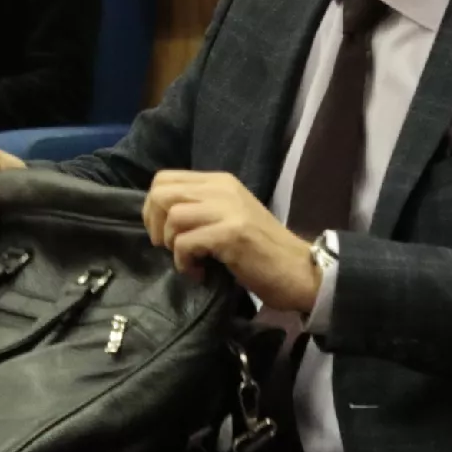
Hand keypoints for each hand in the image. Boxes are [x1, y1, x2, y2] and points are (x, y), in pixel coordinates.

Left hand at [143, 171, 321, 312]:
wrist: (299, 270)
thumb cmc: (261, 250)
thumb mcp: (228, 217)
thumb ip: (199, 208)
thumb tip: (159, 216)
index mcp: (220, 181)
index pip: (164, 178)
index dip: (152, 207)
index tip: (162, 232)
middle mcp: (223, 188)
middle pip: (162, 193)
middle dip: (155, 225)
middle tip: (169, 248)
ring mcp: (228, 209)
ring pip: (173, 216)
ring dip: (171, 245)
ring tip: (188, 261)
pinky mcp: (232, 234)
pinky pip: (186, 242)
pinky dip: (184, 262)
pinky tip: (199, 273)